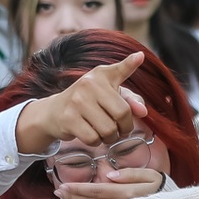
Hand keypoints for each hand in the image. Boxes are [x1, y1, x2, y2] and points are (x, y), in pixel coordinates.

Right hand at [15, 51, 148, 154]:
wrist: (54, 112)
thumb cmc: (88, 103)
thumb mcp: (108, 95)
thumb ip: (130, 100)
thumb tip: (143, 111)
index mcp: (101, 75)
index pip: (119, 71)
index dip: (130, 64)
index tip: (140, 57)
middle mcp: (88, 84)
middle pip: (122, 113)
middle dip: (125, 128)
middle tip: (120, 130)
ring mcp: (77, 101)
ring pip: (108, 129)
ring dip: (110, 137)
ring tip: (105, 133)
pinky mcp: (68, 118)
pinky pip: (93, 138)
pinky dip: (96, 142)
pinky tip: (92, 135)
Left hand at [55, 166, 164, 198]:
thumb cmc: (163, 188)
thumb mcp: (152, 176)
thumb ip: (132, 174)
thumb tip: (110, 175)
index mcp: (129, 194)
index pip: (99, 191)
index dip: (80, 189)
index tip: (63, 186)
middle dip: (75, 197)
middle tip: (58, 192)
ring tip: (63, 198)